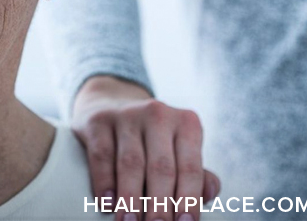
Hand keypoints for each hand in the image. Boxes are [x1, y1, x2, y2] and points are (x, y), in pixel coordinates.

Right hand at [72, 76, 220, 220]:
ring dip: (130, 199)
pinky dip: (104, 182)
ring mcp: (126, 115)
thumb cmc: (152, 138)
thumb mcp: (177, 148)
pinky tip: (108, 204)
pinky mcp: (97, 120)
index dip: (188, 199)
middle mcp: (158, 114)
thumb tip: (209, 193)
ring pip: (130, 163)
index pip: (190, 167)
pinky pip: (101, 155)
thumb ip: (196, 174)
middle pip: (161, 167)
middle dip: (159, 204)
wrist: (111, 102)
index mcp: (186, 123)